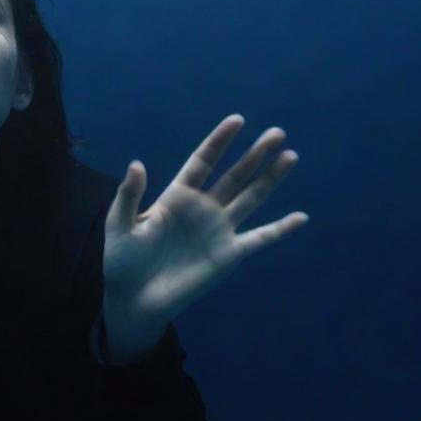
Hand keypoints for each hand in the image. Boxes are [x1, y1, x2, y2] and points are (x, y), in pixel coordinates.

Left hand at [102, 114, 308, 337]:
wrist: (133, 300)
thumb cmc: (122, 260)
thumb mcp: (120, 223)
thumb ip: (129, 194)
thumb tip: (137, 163)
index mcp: (177, 195)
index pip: (203, 161)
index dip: (219, 141)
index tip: (237, 120)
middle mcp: (202, 208)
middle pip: (234, 175)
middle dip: (255, 154)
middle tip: (277, 133)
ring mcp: (218, 231)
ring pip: (251, 198)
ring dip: (271, 178)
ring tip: (290, 156)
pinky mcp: (229, 256)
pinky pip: (260, 239)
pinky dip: (281, 229)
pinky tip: (301, 217)